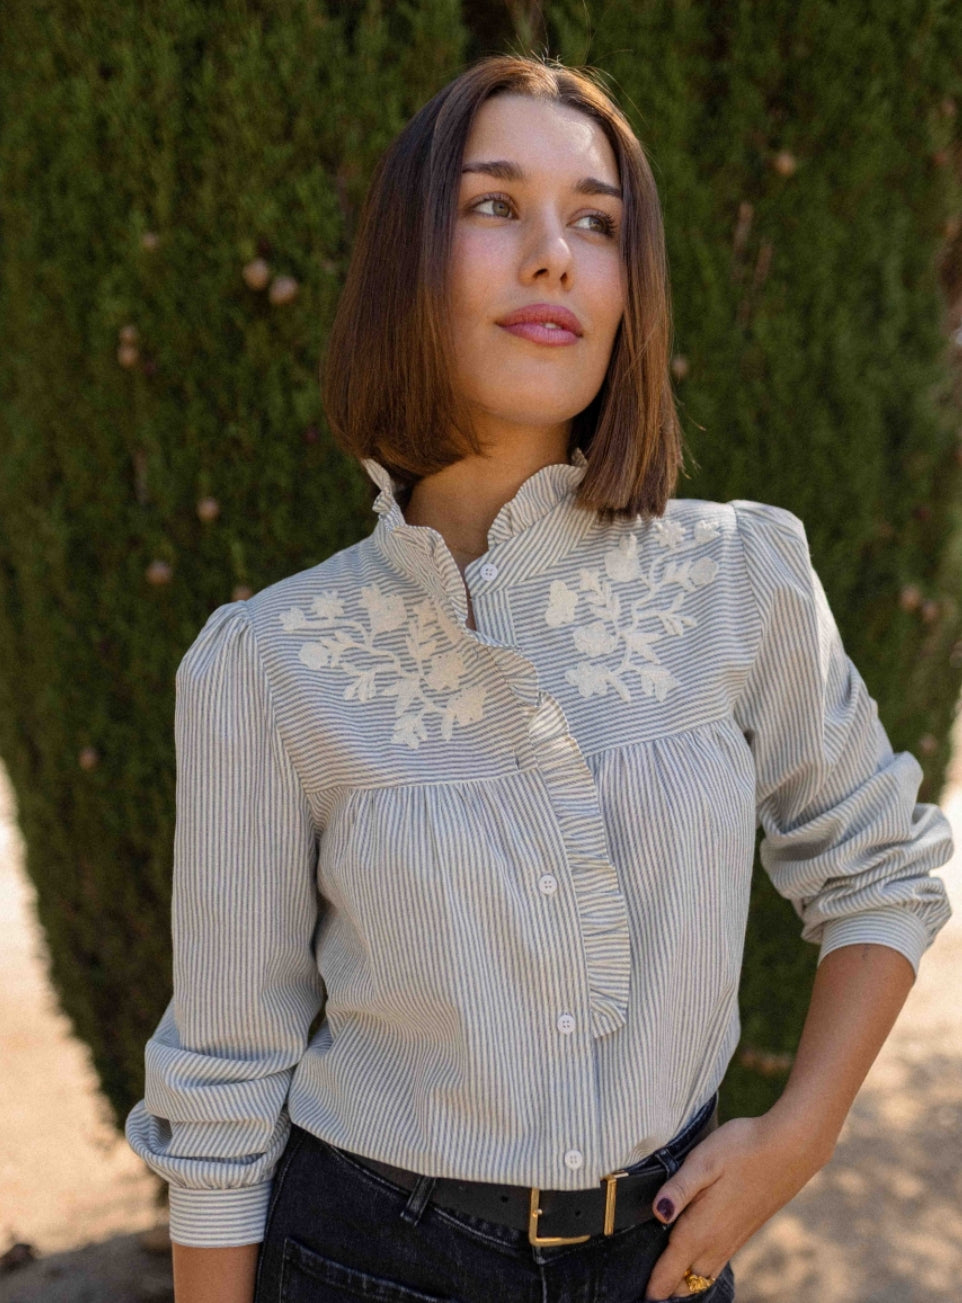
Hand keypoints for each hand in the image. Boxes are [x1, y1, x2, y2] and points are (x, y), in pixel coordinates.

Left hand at [643, 1112, 831, 1299]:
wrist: (790, 1149)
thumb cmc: (743, 1149)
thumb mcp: (704, 1161)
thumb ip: (678, 1189)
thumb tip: (657, 1214)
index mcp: (702, 1230)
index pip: (670, 1272)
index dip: (654, 1286)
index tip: (641, 1296)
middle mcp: (718, 1243)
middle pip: (685, 1282)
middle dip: (666, 1287)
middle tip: (647, 1285)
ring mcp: (733, 1240)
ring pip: (703, 1275)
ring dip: (683, 1281)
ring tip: (664, 1277)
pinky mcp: (744, 1232)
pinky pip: (717, 1263)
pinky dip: (700, 1270)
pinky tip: (693, 1257)